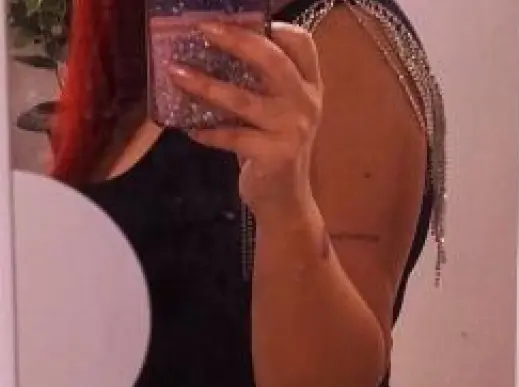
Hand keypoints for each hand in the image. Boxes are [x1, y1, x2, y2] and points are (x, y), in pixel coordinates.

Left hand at [169, 21, 322, 218]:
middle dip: (236, 40)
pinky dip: (208, 132)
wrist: (285, 202)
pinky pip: (233, 137)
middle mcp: (305, 104)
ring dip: (205, 85)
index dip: (275, 26)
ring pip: (243, 100)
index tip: (243, 20)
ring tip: (176, 73)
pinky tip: (189, 129)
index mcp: (308, 87)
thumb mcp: (275, 112)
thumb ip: (259, 84)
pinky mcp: (274, 155)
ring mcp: (292, 130)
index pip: (302, 43)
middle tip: (203, 29)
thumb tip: (210, 50)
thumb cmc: (273, 150)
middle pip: (272, 60)